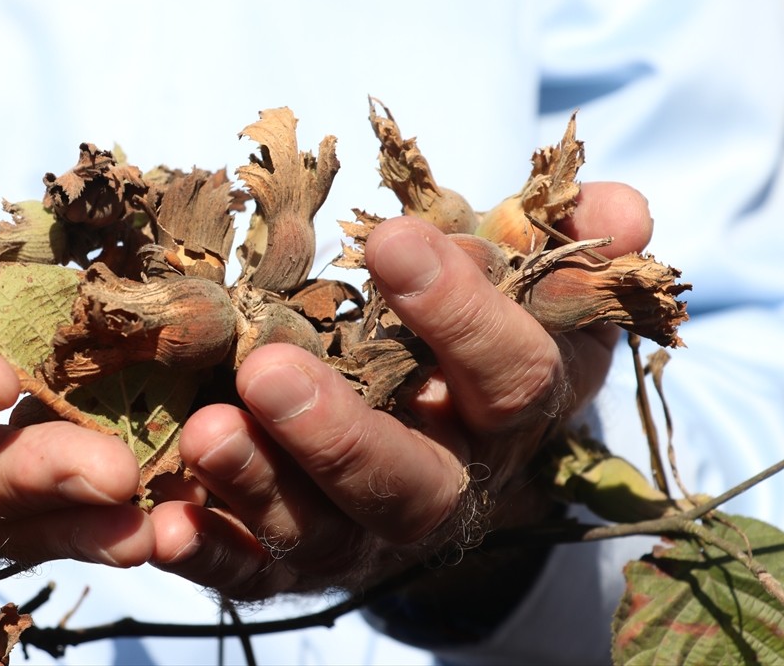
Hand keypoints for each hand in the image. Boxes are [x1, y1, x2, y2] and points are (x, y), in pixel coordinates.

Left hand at [150, 182, 653, 598]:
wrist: (443, 442)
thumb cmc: (472, 344)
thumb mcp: (529, 294)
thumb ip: (565, 246)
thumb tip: (617, 208)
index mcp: (509, 414)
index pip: (512, 375)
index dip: (463, 314)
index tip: (393, 238)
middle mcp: (447, 485)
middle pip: (410, 479)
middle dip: (342, 432)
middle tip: (269, 372)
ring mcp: (367, 532)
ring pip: (323, 528)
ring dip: (261, 484)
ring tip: (204, 434)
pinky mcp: (298, 562)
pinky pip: (256, 574)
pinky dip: (213, 554)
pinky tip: (165, 525)